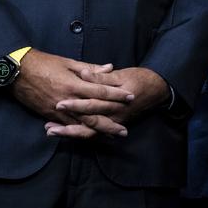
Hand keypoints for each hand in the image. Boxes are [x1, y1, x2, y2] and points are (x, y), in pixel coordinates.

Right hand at [11, 50, 133, 138]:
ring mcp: (58, 110)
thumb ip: (91, 68)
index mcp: (75, 84)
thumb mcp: (68, 62)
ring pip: (81, 124)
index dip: (116, 95)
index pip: (101, 92)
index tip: (131, 97)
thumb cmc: (44, 63)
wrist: (17, 71)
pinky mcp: (48, 115)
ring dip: (96, 132)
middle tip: (124, 130)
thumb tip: (110, 68)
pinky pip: (65, 127)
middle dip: (110, 123)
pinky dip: (77, 133)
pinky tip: (87, 138)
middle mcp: (68, 100)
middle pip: (93, 115)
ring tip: (110, 137)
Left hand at [45, 67, 169, 138]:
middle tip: (49, 126)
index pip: (93, 103)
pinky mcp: (113, 124)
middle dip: (68, 125)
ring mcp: (114, 122)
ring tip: (51, 131)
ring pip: (90, 132)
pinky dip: (79, 134)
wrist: (157, 90)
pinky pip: (94, 133)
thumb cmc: (140, 79)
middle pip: (88, 123)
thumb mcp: (122, 74)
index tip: (59, 104)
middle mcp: (114, 114)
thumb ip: (102, 76)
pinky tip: (64, 132)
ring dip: (70, 133)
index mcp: (116, 100)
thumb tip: (85, 73)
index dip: (76, 105)